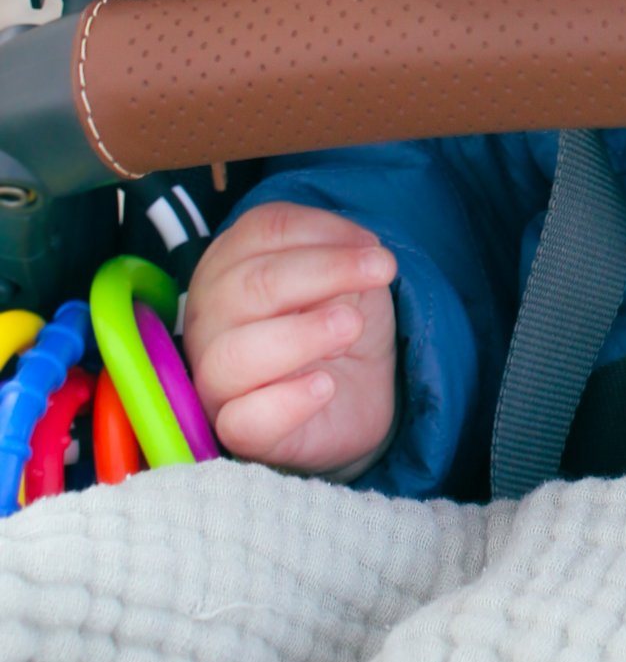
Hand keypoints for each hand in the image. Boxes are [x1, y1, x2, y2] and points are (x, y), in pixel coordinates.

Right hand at [183, 203, 397, 478]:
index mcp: (230, 265)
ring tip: (353, 325)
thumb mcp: (347, 280)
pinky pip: (242, 421)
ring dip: (302, 335)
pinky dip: (286, 401)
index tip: (370, 245)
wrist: (356, 398)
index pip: (260, 231)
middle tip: (380, 269)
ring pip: (233, 356)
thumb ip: (340, 258)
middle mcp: (210, 318)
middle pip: (247, 286)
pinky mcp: (237, 431)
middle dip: (322, 272)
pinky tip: (325, 385)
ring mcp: (216, 378)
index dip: (320, 230)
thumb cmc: (337, 325)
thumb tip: (358, 253)